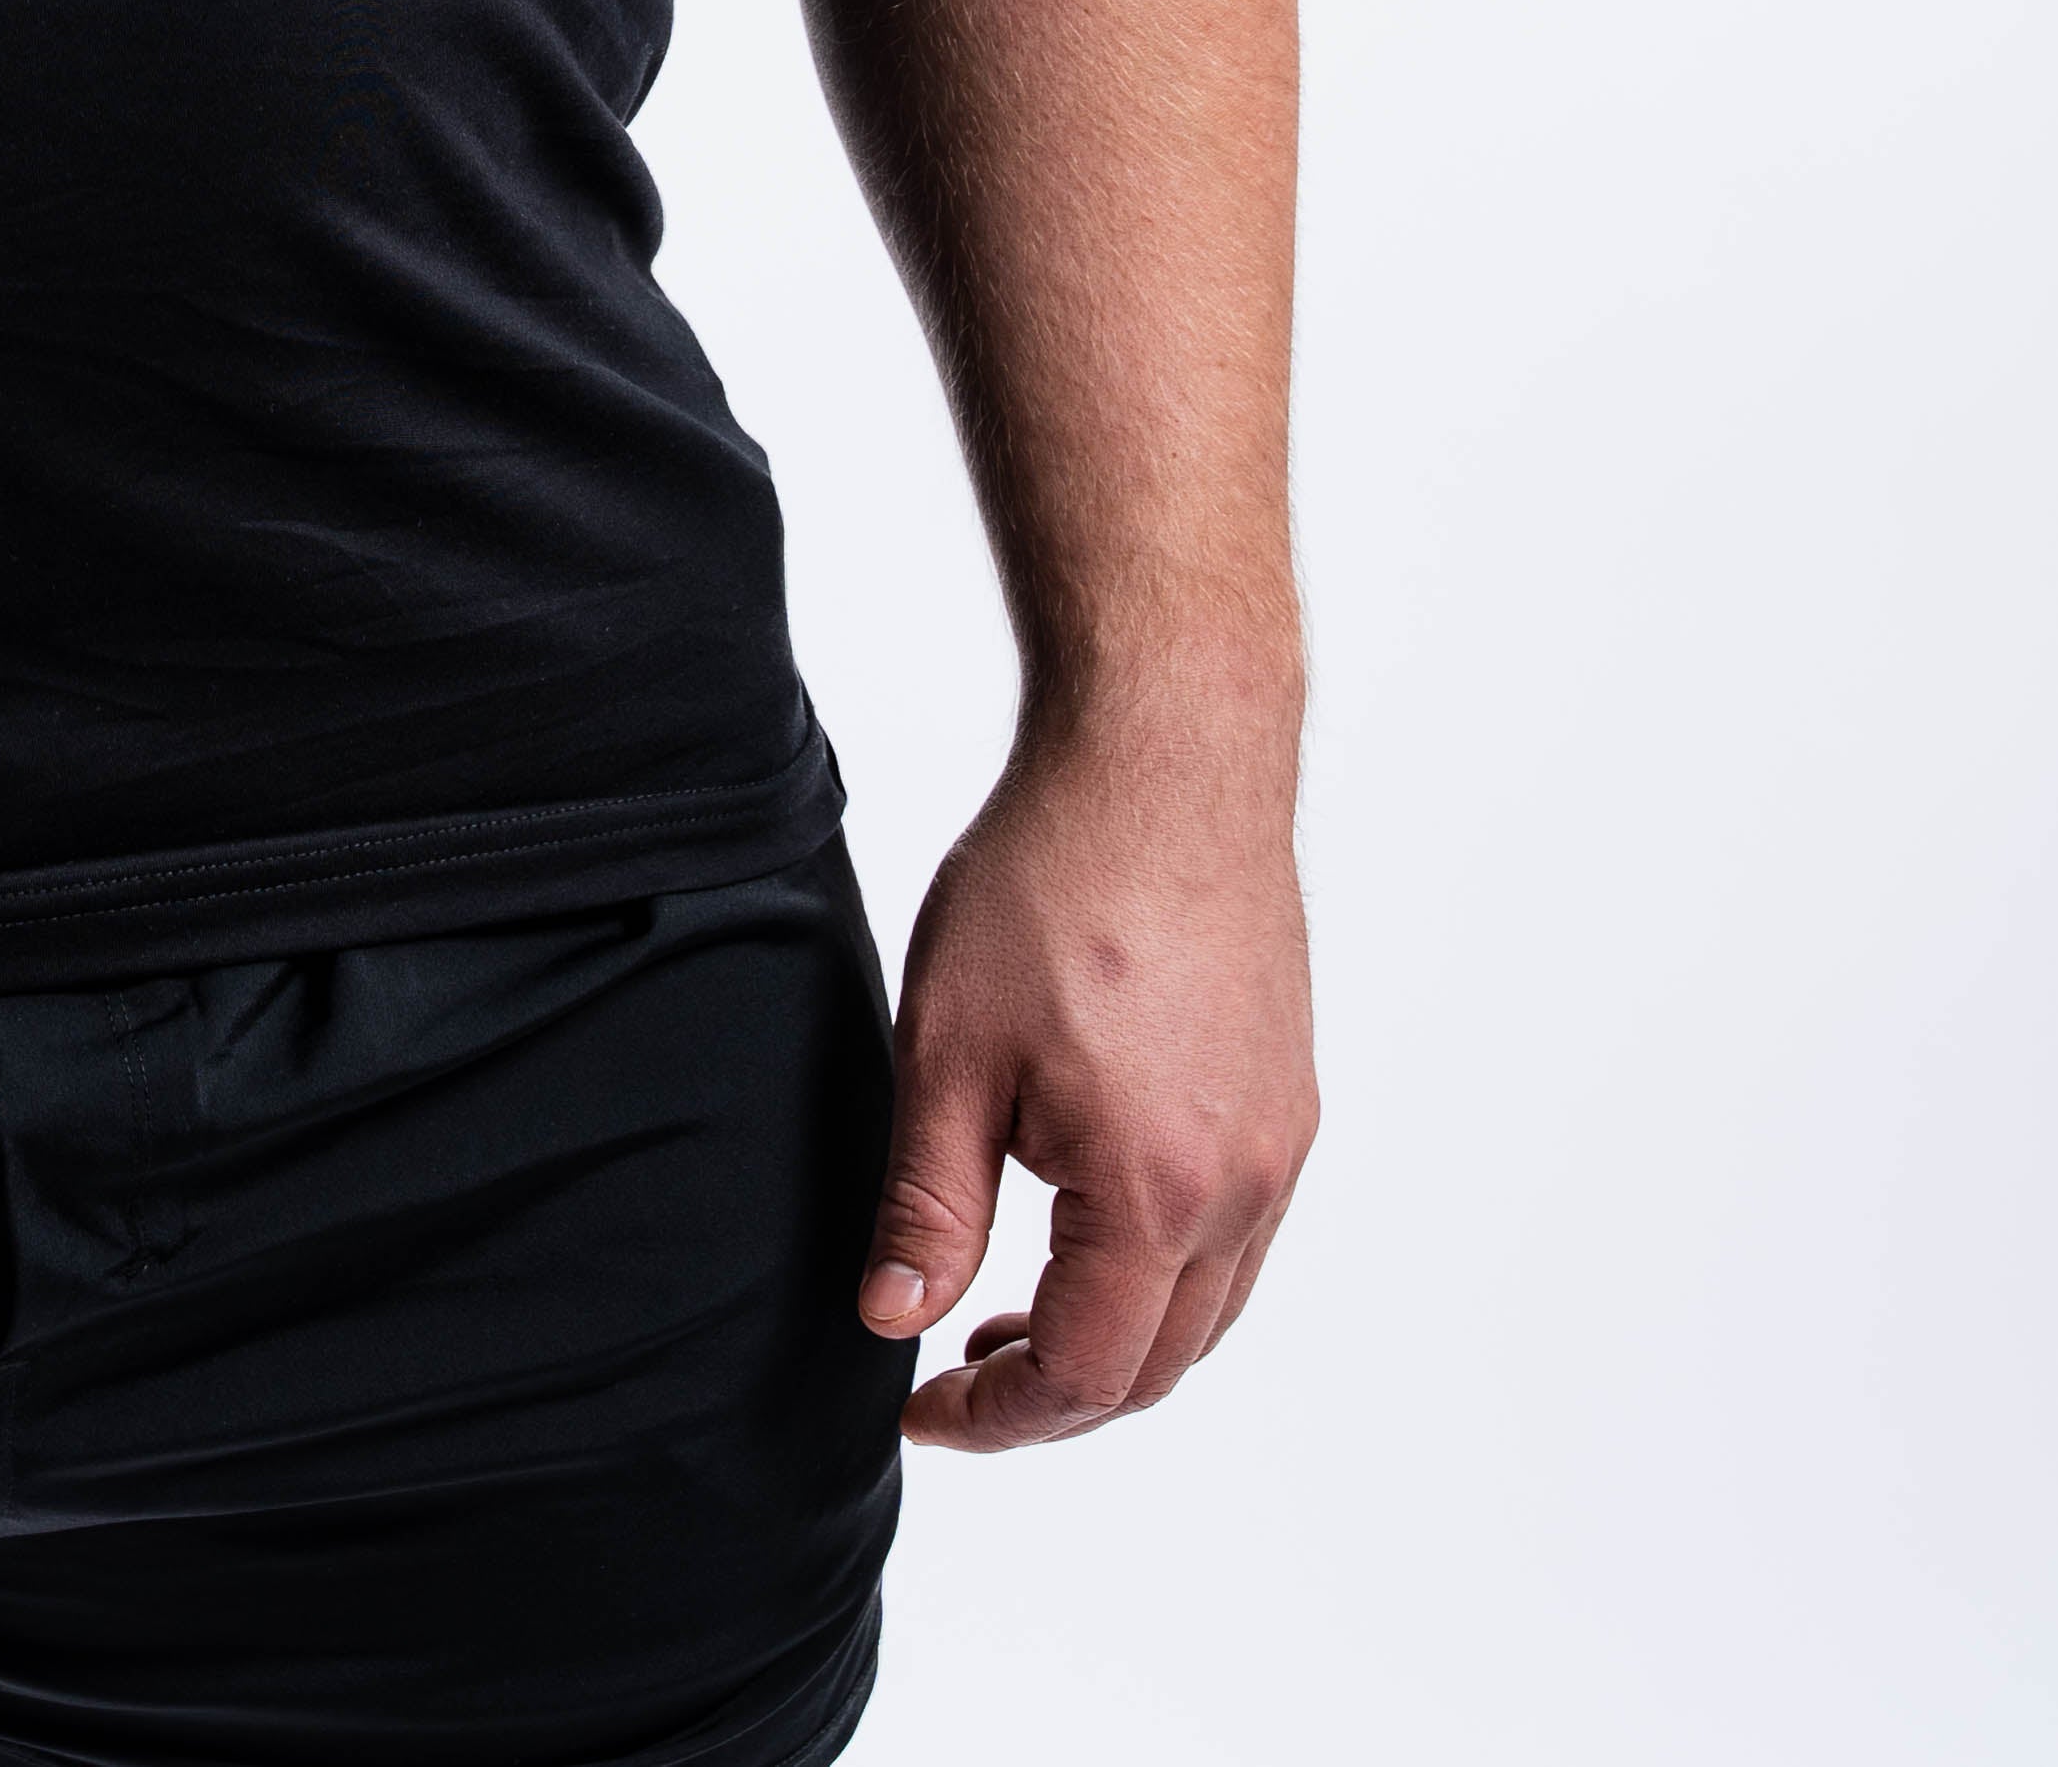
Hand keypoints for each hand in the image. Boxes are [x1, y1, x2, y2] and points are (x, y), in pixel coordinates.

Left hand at [858, 720, 1317, 1445]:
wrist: (1163, 759)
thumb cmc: (1051, 881)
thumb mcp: (948, 1049)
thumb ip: (926, 1202)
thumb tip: (890, 1321)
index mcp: (1156, 1192)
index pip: (1086, 1376)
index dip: (997, 1418)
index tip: (921, 1406)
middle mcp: (1243, 1187)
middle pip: (1159, 1364)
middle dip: (1055, 1393)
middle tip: (957, 1364)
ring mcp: (1278, 1143)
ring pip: (1209, 1308)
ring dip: (1117, 1336)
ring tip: (1013, 1305)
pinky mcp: (1287, 1097)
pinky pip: (1239, 1236)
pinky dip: (1166, 1270)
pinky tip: (1090, 1218)